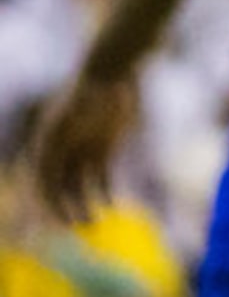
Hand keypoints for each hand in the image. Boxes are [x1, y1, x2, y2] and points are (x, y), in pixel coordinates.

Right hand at [29, 72, 138, 223]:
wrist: (117, 70)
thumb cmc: (98, 86)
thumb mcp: (85, 104)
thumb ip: (76, 123)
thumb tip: (67, 143)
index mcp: (48, 141)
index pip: (42, 179)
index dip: (45, 201)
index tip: (54, 218)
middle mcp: (62, 149)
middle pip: (57, 187)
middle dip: (64, 209)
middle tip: (77, 226)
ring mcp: (81, 151)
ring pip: (77, 187)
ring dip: (82, 205)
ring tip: (93, 221)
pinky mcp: (102, 151)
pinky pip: (99, 179)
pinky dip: (103, 192)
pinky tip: (110, 204)